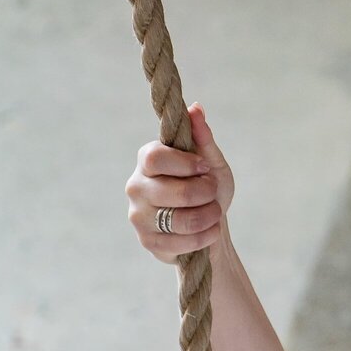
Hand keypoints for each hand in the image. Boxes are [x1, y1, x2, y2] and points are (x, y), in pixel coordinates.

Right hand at [126, 102, 233, 261]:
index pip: (156, 158)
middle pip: (172, 191)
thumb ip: (202, 138)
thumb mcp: (212, 162)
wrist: (210, 226)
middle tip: (212, 192)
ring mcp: (138, 216)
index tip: (205, 168)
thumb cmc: (208, 188)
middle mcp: (136, 186)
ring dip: (209, 216)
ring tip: (214, 212)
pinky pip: (182, 242)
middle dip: (205, 194)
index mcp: (147, 160)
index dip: (186, 164)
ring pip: (180, 219)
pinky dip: (205, 236)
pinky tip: (208, 230)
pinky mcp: (148, 241)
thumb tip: (196, 108)